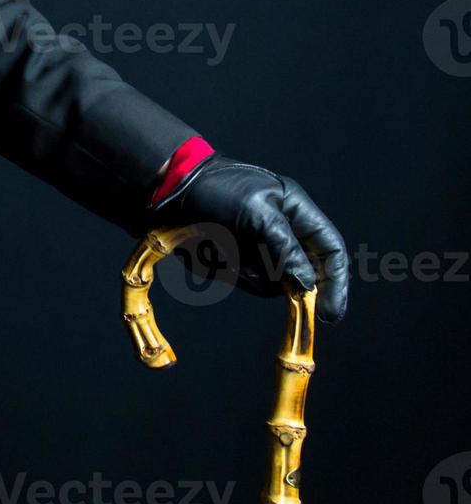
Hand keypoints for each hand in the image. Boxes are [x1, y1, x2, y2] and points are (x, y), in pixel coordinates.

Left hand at [154, 155, 349, 321]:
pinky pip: (248, 281)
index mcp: (296, 211)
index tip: (329, 313)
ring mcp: (260, 248)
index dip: (335, 282)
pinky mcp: (238, 261)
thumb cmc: (216, 190)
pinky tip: (215, 254)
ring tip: (223, 249)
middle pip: (303, 274)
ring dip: (251, 275)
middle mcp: (283, 232)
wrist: (168, 191)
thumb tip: (307, 285)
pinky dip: (234, 274)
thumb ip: (286, 248)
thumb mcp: (256, 213)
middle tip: (264, 280)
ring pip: (273, 283)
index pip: (331, 250)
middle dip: (284, 282)